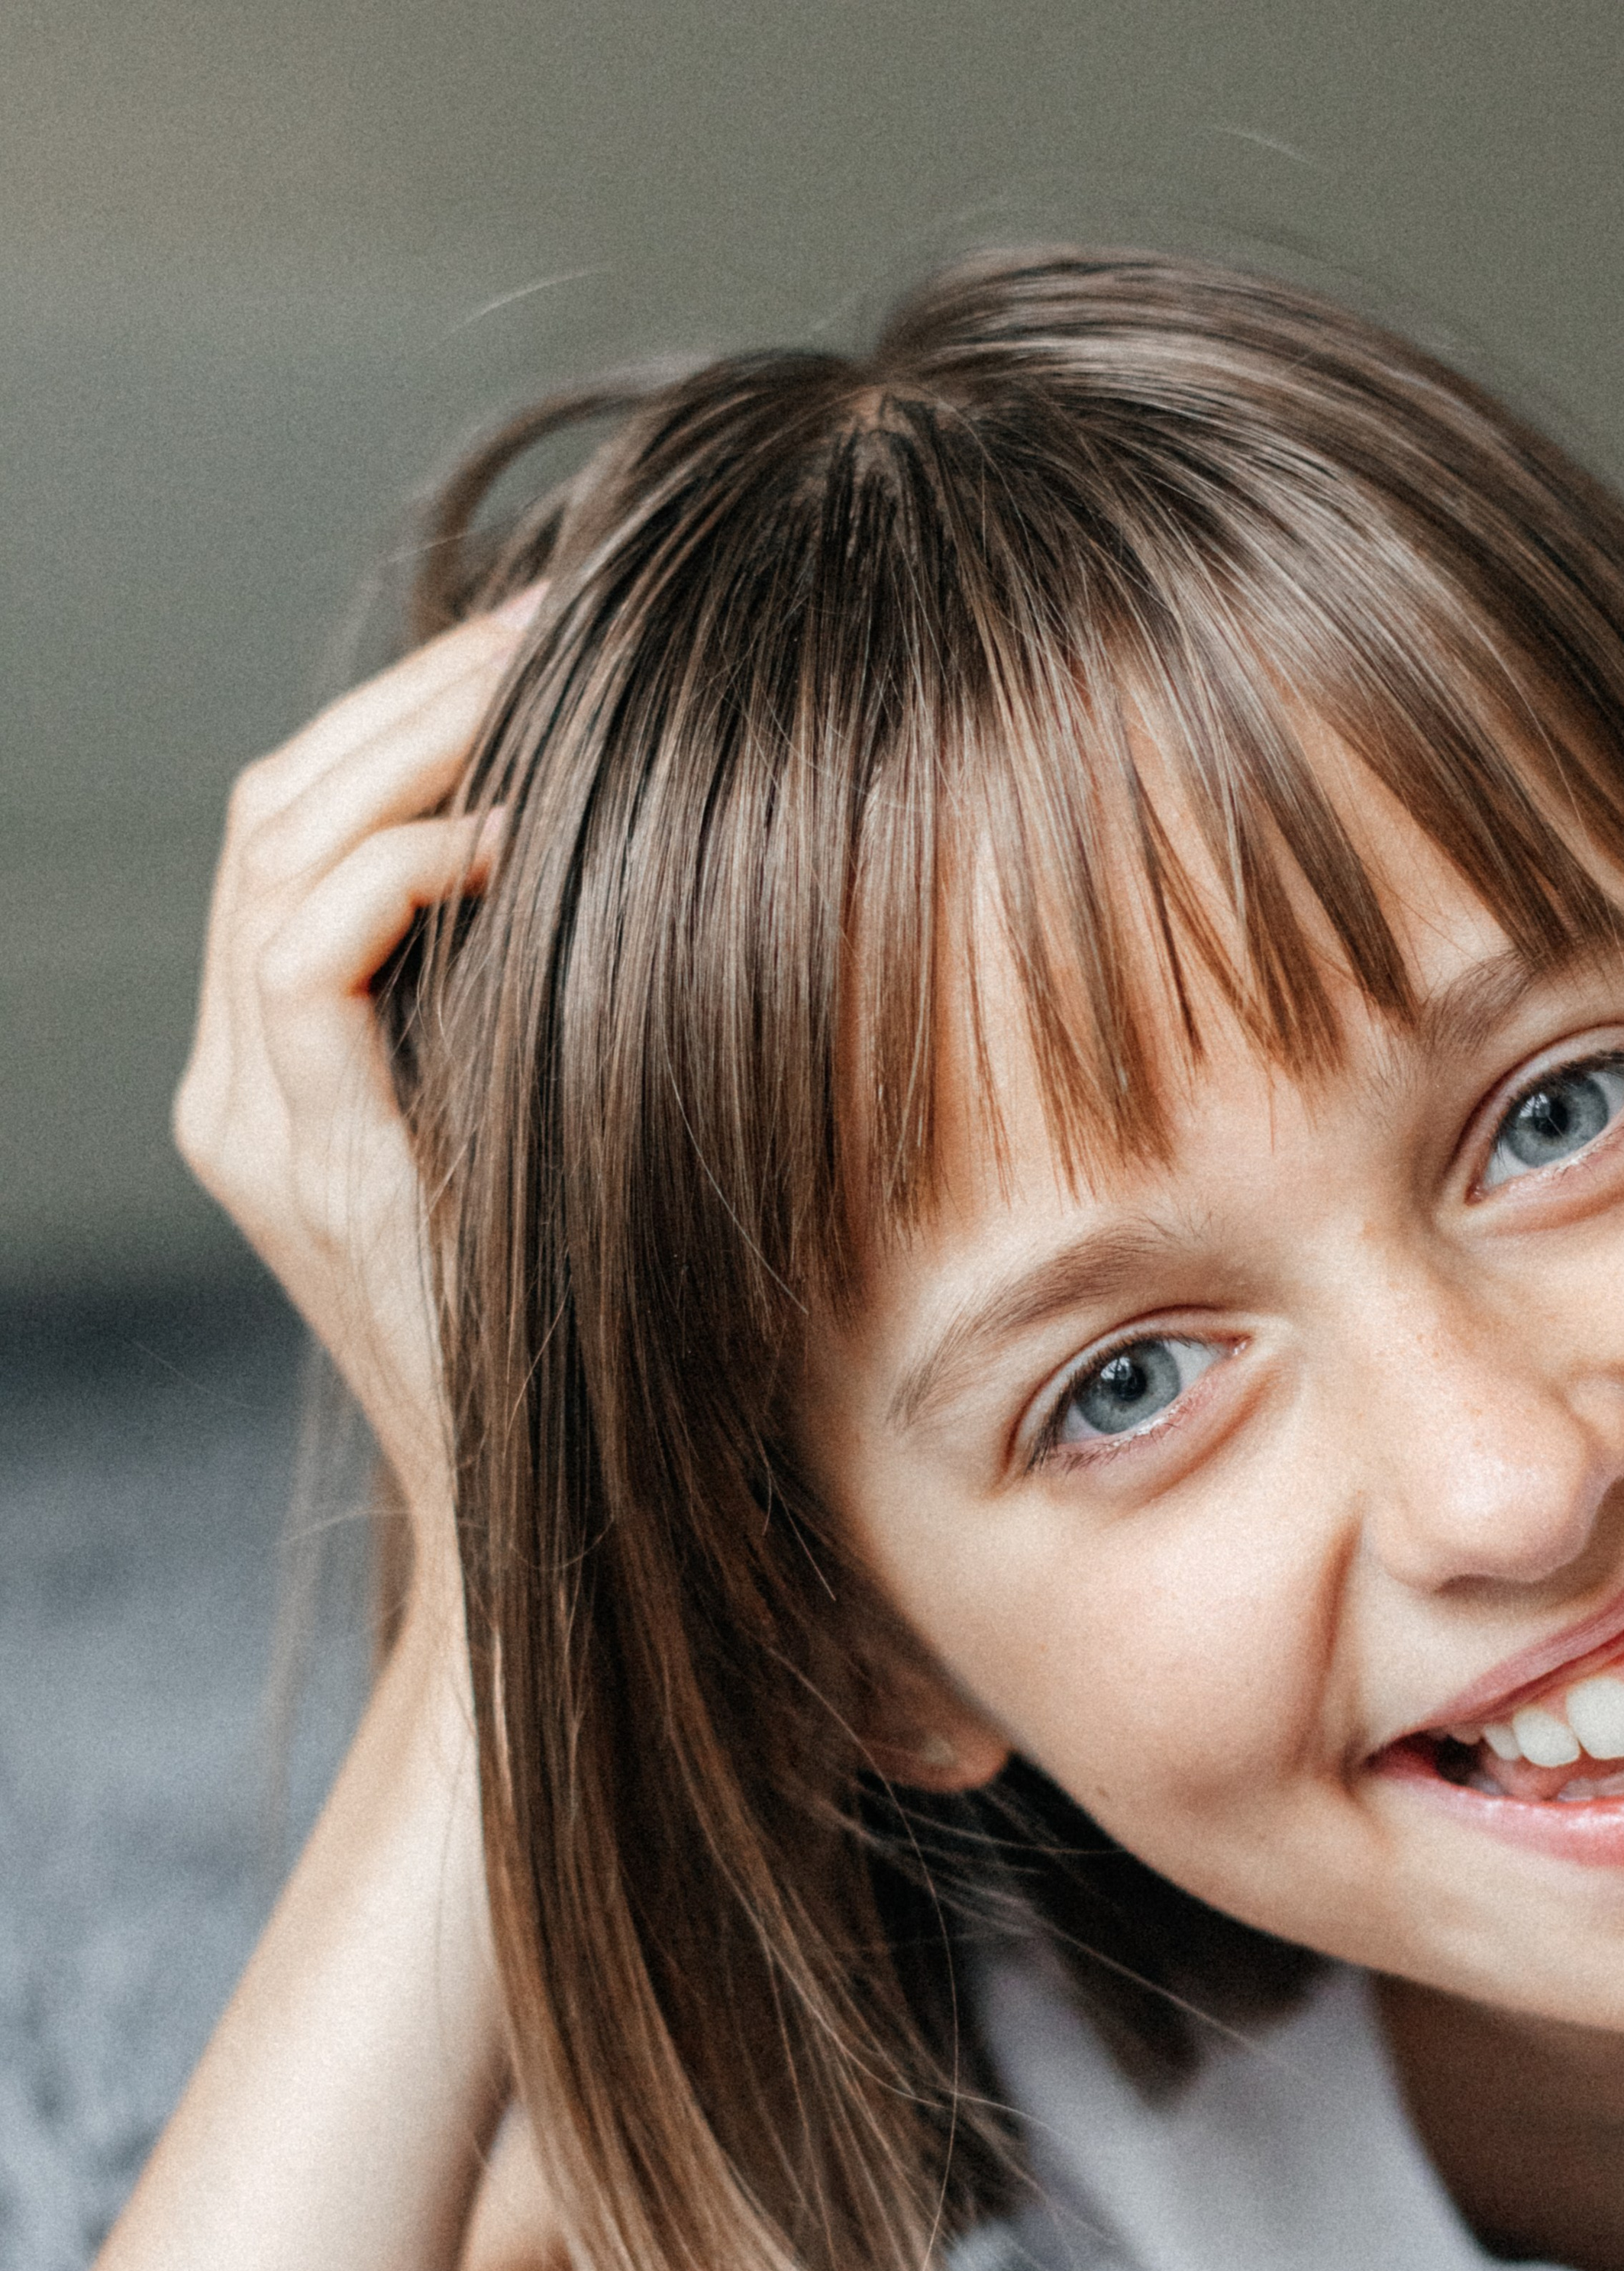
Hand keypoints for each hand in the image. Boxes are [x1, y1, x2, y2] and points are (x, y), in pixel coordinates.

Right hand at [175, 598, 535, 1550]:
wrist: (528, 1514)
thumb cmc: (567, 1316)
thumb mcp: (526, 1130)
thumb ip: (513, 1009)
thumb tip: (606, 845)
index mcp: (273, 1070)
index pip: (293, 826)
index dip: (405, 714)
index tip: (541, 642)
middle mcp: (234, 1087)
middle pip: (270, 807)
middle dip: (413, 695)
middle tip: (554, 620)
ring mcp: (252, 1128)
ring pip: (274, 852)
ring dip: (413, 745)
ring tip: (545, 689)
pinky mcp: (306, 1172)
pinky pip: (305, 958)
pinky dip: (406, 870)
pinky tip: (520, 844)